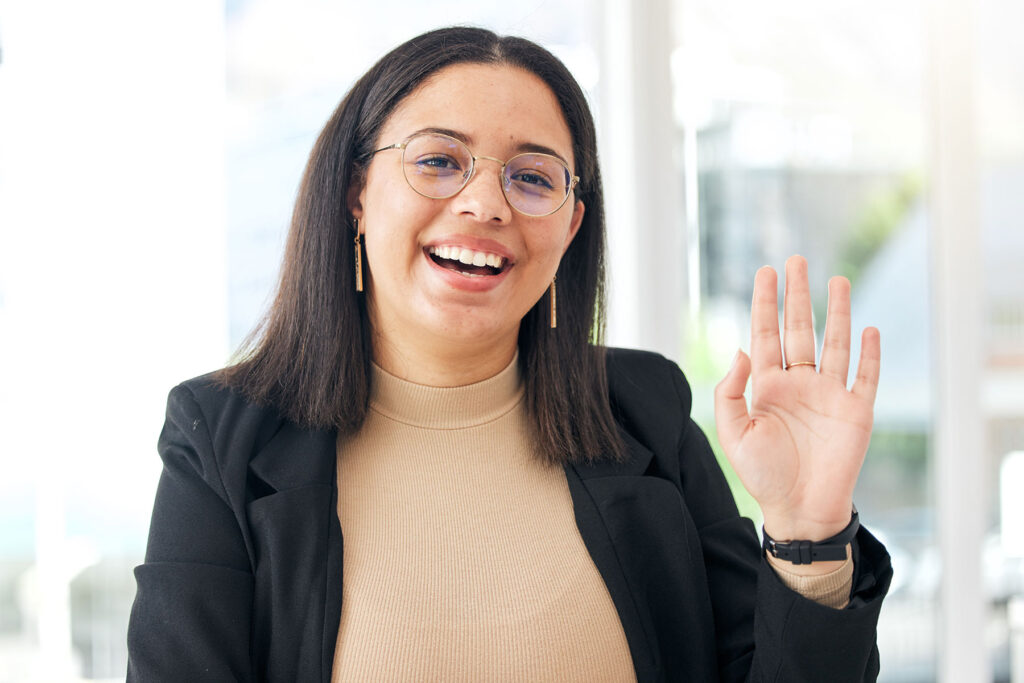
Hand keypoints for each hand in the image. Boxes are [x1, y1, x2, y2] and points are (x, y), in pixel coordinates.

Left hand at [714, 255, 879, 552]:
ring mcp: (829, 395)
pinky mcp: (856, 412)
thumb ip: (731, 392)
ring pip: (834, 343)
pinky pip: (865, 376)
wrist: (800, 510)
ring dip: (836, 312)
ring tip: (837, 280)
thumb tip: (741, 350)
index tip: (766, 271)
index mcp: (767, 386)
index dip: (765, 303)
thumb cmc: (763, 475)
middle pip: (799, 328)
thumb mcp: (734, 433)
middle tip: (796, 260)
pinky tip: (868, 328)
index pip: (765, 333)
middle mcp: (799, 384)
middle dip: (797, 295)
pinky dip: (869, 353)